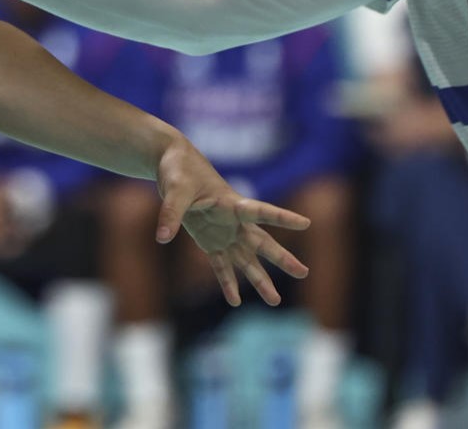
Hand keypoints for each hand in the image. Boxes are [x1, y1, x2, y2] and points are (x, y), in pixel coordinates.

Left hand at [154, 135, 311, 306]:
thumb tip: (162, 238)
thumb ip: (171, 213)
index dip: (281, 218)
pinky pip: (220, 265)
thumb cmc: (179, 170)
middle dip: (281, 258)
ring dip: (260, 280)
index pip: (260, 211)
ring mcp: (224, 233)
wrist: (173, 165)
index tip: (305, 223)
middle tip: (304, 272)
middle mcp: (233, 221)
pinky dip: (226, 283)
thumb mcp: (174, 189)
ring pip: (247, 259)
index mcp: (231, 203)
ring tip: (275, 301)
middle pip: (261, 242)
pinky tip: (234, 302)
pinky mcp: (209, 241)